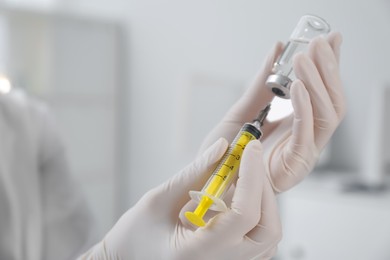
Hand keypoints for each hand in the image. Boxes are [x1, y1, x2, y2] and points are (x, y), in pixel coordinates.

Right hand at [79, 139, 280, 259]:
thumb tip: (222, 147)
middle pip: (268, 230)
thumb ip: (194, 173)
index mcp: (199, 251)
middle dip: (263, 189)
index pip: (244, 215)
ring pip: (268, 237)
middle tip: (248, 160)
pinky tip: (238, 196)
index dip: (252, 177)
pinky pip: (257, 241)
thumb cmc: (132, 238)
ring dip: (263, 201)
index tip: (249, 148)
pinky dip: (257, 214)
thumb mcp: (158, 201)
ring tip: (243, 176)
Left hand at [199, 32, 345, 191]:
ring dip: (316, 84)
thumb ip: (259, 86)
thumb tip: (276, 50)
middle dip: (327, 72)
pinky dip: (303, 109)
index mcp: (294, 129)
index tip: (327, 42)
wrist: (205, 186)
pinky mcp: (293, 169)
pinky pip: (305, 135)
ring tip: (304, 58)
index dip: (326, 69)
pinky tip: (297, 86)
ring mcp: (301, 156)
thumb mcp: (242, 112)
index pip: (320, 96)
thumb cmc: (222, 154)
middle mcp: (303, 141)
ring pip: (326, 117)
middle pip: (330, 104)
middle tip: (321, 43)